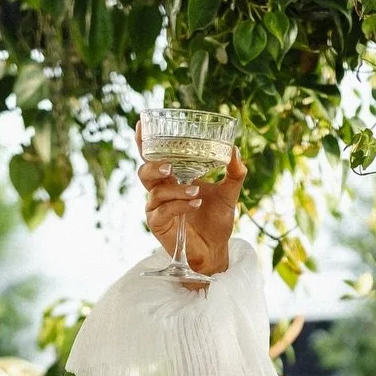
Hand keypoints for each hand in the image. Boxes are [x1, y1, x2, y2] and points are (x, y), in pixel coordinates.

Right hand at [136, 119, 245, 278]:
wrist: (216, 250)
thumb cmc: (217, 221)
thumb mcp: (229, 194)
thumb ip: (234, 173)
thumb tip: (235, 150)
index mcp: (172, 179)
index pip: (154, 157)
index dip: (143, 142)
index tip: (140, 125)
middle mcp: (160, 191)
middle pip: (144, 171)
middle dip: (154, 165)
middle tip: (169, 166)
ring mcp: (157, 208)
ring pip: (155, 191)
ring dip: (176, 190)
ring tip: (196, 192)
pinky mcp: (158, 225)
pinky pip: (162, 211)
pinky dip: (179, 205)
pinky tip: (195, 204)